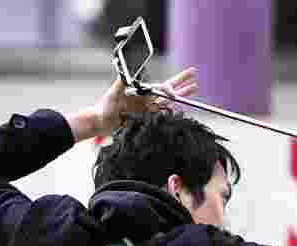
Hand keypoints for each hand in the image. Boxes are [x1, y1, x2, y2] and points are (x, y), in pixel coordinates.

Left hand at [67, 67, 198, 141]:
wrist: (102, 122)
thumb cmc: (105, 107)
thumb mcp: (114, 93)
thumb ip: (121, 82)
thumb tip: (126, 72)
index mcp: (142, 90)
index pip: (161, 86)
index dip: (170, 88)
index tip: (174, 94)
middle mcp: (147, 98)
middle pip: (168, 89)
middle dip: (182, 81)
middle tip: (194, 74)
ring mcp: (148, 108)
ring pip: (170, 101)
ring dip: (182, 94)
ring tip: (194, 88)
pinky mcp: (147, 118)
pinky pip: (164, 113)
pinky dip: (174, 110)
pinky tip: (183, 106)